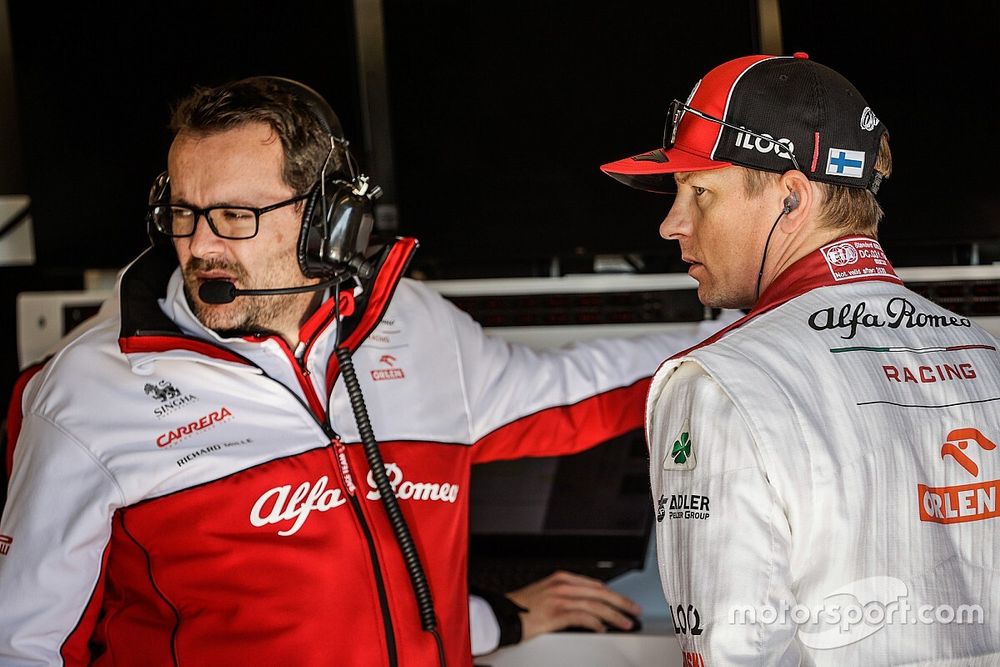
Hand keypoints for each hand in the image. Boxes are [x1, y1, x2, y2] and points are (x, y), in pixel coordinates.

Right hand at [506, 570, 641, 640]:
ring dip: (613, 615)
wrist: (503, 614)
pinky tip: (603, 629)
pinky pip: (582, 617)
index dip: (613, 593)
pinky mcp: (555, 613)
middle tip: (634, 610)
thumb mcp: (547, 594)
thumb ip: (566, 595)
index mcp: (561, 578)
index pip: (595, 584)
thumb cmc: (523, 608)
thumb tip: (588, 606)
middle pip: (599, 592)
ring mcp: (559, 598)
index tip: (624, 602)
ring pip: (595, 605)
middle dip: (620, 602)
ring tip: (625, 623)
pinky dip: (596, 623)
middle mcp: (562, 585)